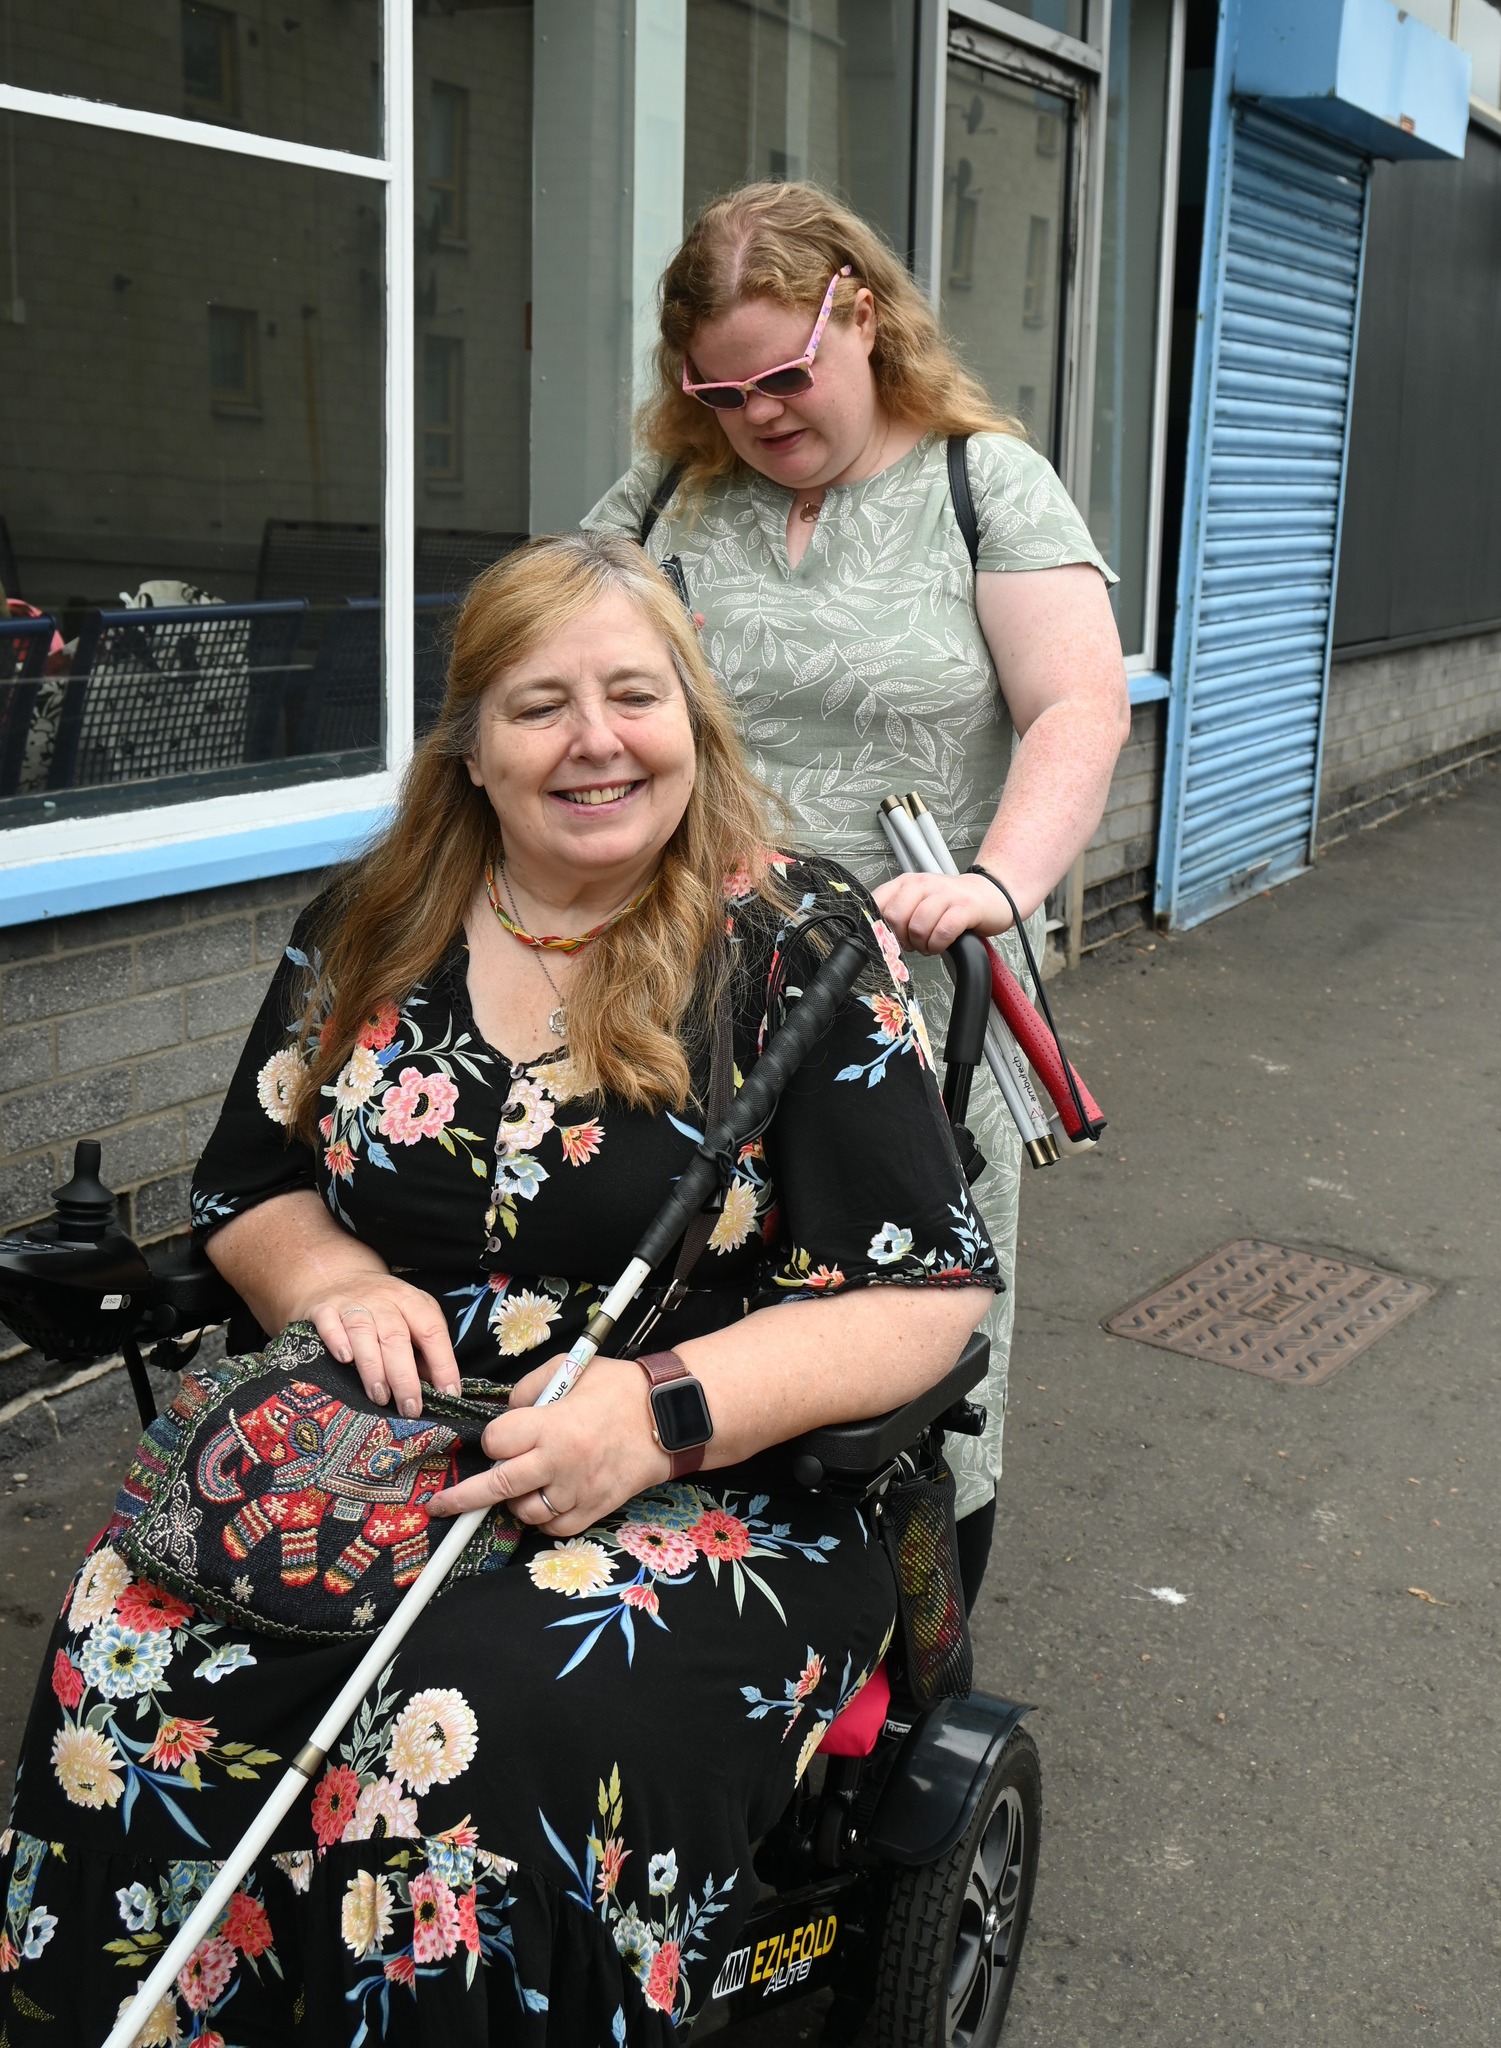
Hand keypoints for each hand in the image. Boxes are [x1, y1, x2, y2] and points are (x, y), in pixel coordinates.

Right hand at [294, 1273, 459, 1416]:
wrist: (337, 1276)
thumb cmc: (381, 1306)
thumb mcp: (410, 1316)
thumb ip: (423, 1348)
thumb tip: (435, 1387)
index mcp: (411, 1301)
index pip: (432, 1331)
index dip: (443, 1364)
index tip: (448, 1394)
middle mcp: (383, 1299)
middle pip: (396, 1337)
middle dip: (405, 1377)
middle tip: (409, 1409)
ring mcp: (351, 1303)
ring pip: (364, 1333)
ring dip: (373, 1368)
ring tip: (380, 1397)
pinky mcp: (323, 1309)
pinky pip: (330, 1325)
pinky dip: (337, 1341)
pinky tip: (344, 1360)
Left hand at [430, 1354, 668, 1534]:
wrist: (669, 1418)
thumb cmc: (620, 1388)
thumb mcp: (570, 1369)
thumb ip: (530, 1389)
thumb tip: (505, 1414)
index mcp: (553, 1424)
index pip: (497, 1442)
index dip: (494, 1439)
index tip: (502, 1436)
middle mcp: (561, 1462)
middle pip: (498, 1486)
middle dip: (464, 1497)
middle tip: (442, 1505)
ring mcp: (578, 1490)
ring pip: (524, 1511)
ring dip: (515, 1500)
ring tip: (524, 1483)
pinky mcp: (595, 1509)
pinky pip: (554, 1527)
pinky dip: (543, 1518)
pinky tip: (546, 1500)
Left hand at [872, 870, 1013, 953]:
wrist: (990, 894)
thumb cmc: (951, 903)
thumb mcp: (919, 902)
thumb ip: (896, 913)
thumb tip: (875, 935)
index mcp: (907, 882)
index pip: (877, 903)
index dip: (879, 927)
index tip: (889, 938)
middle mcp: (924, 884)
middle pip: (895, 916)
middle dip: (901, 938)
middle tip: (913, 943)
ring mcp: (946, 894)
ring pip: (918, 926)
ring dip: (921, 944)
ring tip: (929, 944)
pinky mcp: (966, 908)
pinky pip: (943, 931)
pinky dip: (938, 945)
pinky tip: (941, 944)